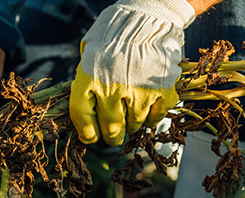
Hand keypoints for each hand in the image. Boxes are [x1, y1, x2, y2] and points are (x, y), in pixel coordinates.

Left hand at [69, 0, 194, 145]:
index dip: (86, 133)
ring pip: (134, 125)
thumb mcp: (89, 50)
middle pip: (110, 129)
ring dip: (131, 125)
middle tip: (113, 136)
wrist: (150, 12)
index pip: (82, 117)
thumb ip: (85, 77)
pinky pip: (156, 117)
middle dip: (111, 137)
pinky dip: (152, 118)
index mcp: (89, 76)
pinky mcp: (163, 91)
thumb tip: (85, 107)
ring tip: (131, 115)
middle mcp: (112, 88)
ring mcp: (139, 92)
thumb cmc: (115, 30)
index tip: (90, 137)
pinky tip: (148, 109)